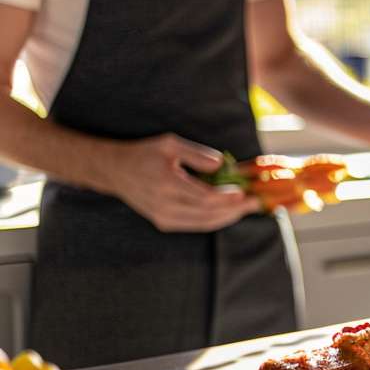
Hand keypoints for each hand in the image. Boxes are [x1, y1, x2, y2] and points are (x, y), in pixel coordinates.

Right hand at [104, 134, 259, 231]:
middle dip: (234, 210)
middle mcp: (164, 205)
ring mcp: (163, 217)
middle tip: (255, 203)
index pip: (204, 198)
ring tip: (246, 208)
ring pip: (204, 223)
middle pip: (208, 214)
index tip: (245, 193)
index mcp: (166, 184)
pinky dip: (214, 220)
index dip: (227, 198)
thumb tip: (221, 166)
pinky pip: (195, 225)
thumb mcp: (170, 144)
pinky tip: (229, 212)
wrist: (115, 171)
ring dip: (228, 217)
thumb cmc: (145, 154)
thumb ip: (197, 154)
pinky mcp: (164, 223)